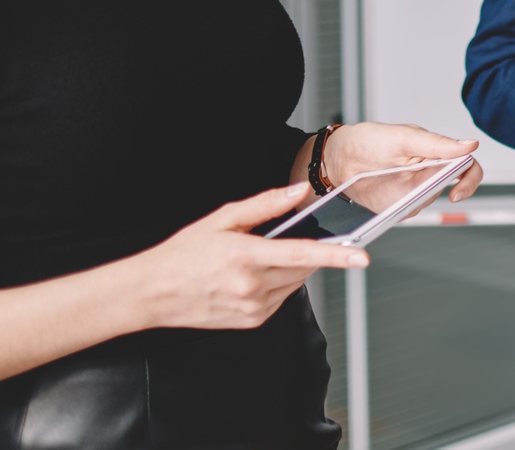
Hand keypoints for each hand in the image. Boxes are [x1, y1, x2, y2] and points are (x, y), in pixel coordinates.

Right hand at [133, 184, 368, 331]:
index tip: (361, 257)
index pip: (302, 255)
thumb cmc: (184, 254)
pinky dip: (278, 285)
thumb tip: (299, 191)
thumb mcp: (222, 219)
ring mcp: (252, 308)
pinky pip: (281, 298)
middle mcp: (251, 286)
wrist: (153, 293)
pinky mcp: (252, 321)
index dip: (336, 257)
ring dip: (290, 269)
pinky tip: (252, 278)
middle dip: (306, 252)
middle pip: (303, 268)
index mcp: (246, 257)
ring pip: (295, 284)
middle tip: (279, 241)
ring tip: (256, 259)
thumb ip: (266, 204)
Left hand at [321, 123, 483, 210]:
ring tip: (388, 181)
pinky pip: (408, 213)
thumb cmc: (370, 140)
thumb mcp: (403, 137)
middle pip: (449, 189)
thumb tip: (470, 146)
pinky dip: (398, 207)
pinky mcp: (400, 205)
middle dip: (432, 190)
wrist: (339, 158)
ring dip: (412, 197)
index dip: (470, 180)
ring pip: (428, 202)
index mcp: (436, 152)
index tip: (456, 192)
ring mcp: (416, 191)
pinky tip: (383, 193)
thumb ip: (436, 143)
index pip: (467, 166)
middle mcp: (430, 172)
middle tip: (410, 186)